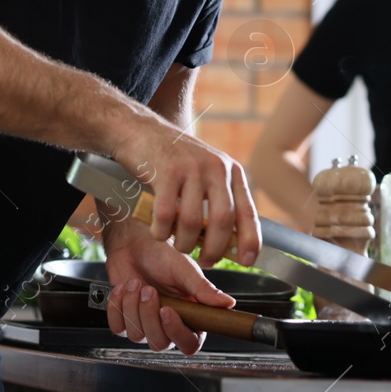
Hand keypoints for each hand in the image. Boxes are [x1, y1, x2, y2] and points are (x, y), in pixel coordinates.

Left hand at [101, 220, 233, 353]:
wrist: (134, 242)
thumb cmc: (162, 253)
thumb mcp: (184, 270)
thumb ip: (204, 290)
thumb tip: (228, 304)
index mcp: (189, 316)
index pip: (189, 343)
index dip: (177, 332)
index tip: (167, 310)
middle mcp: (168, 324)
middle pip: (161, 343)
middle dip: (150, 316)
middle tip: (149, 290)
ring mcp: (145, 323)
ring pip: (137, 336)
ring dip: (133, 307)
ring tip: (135, 283)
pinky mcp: (124, 319)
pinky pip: (118, 327)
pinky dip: (117, 307)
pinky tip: (122, 288)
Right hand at [112, 118, 260, 268]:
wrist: (140, 130)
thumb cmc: (172, 160)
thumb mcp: (205, 172)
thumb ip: (218, 201)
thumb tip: (230, 244)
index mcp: (230, 171)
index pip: (248, 211)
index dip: (250, 239)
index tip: (247, 260)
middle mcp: (215, 167)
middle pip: (222, 220)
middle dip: (215, 249)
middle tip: (206, 261)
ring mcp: (191, 168)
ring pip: (192, 222)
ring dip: (185, 243)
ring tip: (178, 244)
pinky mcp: (166, 171)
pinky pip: (166, 215)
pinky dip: (162, 231)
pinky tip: (158, 231)